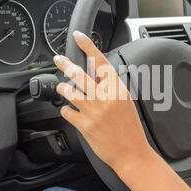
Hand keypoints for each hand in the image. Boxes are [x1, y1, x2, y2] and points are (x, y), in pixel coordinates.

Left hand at [54, 31, 153, 171]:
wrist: (132, 153)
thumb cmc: (130, 129)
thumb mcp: (126, 101)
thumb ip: (111, 87)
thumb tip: (96, 75)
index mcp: (118, 89)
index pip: (101, 62)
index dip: (88, 46)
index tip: (79, 37)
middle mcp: (105, 98)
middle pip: (79, 74)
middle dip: (65, 64)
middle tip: (58, 59)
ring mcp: (93, 112)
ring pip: (69, 91)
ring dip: (63, 88)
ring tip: (63, 88)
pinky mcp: (84, 125)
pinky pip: (66, 111)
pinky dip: (66, 110)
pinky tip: (70, 111)